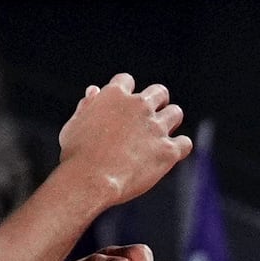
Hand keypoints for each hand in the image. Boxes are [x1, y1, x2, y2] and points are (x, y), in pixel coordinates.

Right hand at [58, 75, 191, 208]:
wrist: (90, 179)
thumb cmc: (76, 155)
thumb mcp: (74, 125)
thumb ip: (87, 106)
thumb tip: (94, 90)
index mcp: (114, 95)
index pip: (126, 80)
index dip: (125, 91)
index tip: (124, 105)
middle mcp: (139, 106)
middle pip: (159, 92)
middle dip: (157, 102)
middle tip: (150, 119)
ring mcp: (156, 127)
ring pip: (175, 113)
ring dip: (170, 121)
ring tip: (160, 135)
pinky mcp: (168, 150)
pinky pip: (185, 143)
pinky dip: (179, 147)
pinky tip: (169, 154)